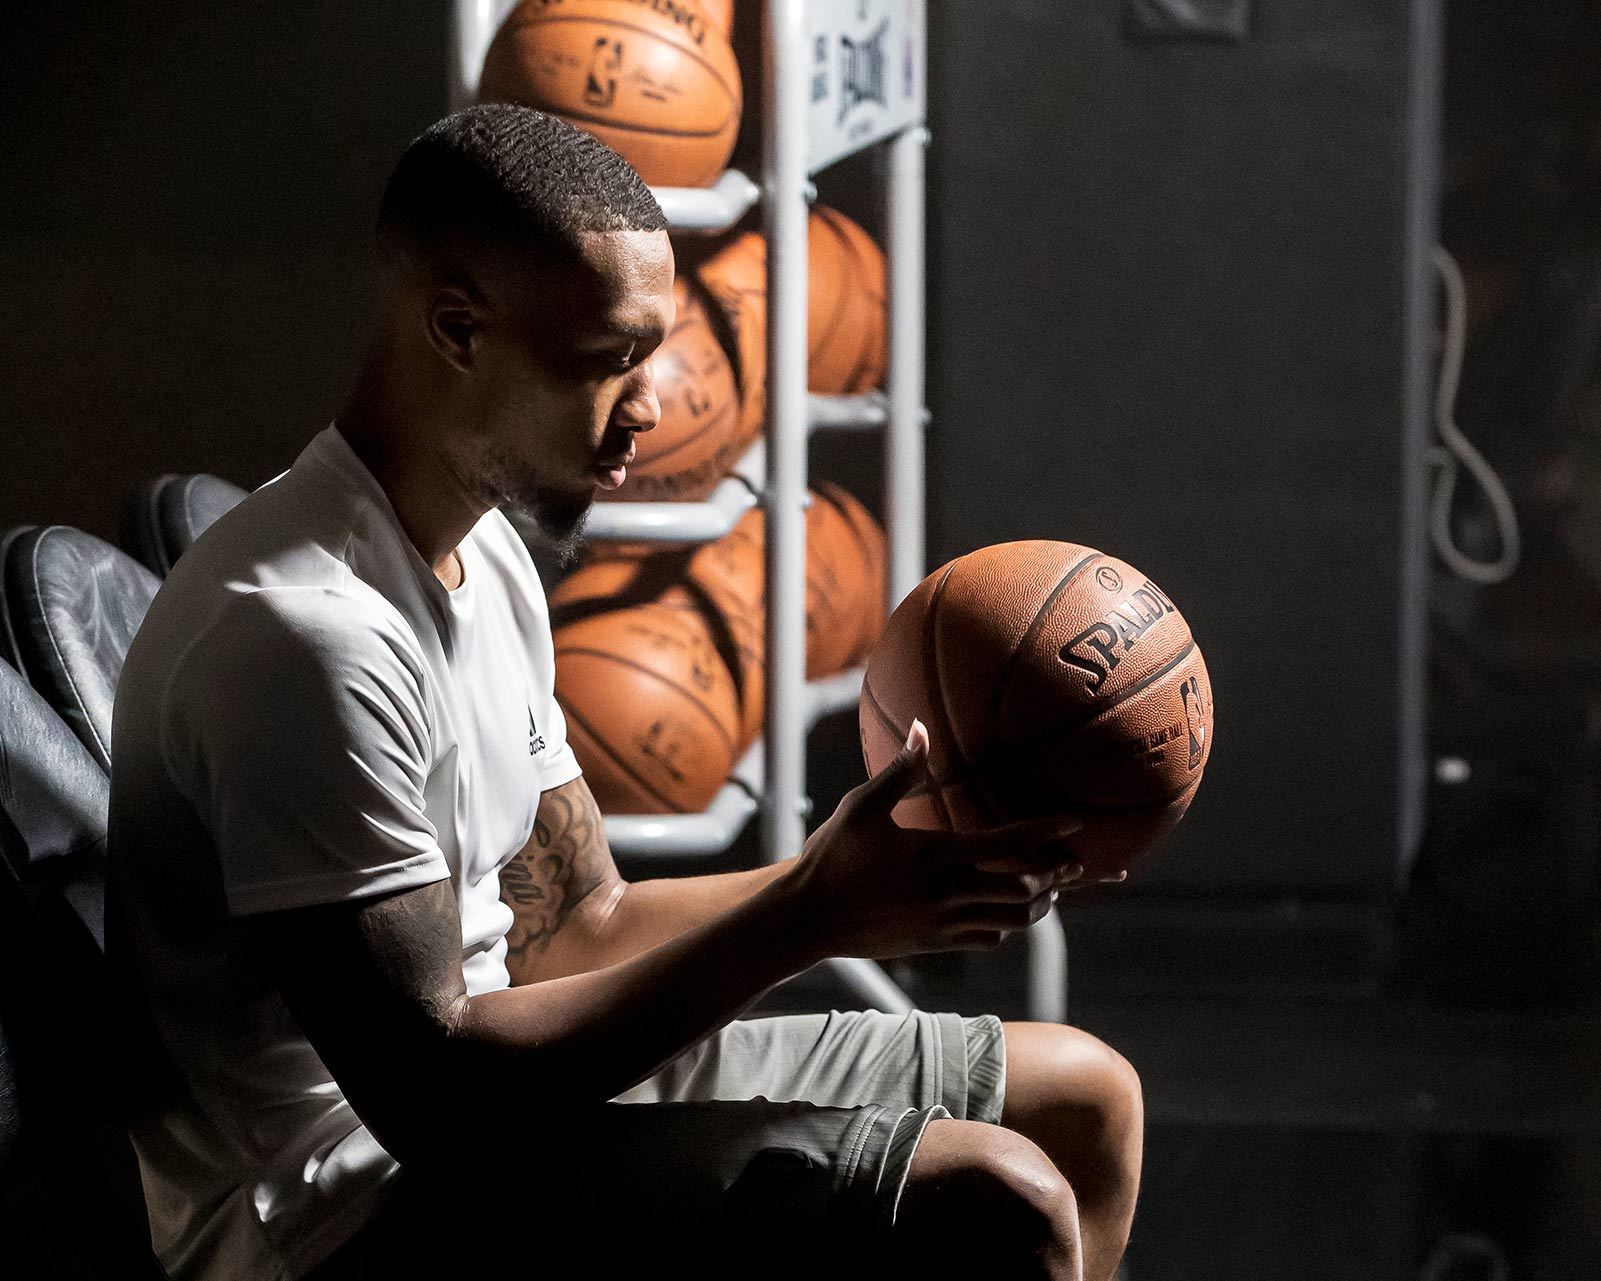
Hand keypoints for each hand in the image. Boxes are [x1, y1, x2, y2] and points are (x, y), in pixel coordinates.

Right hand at [789, 720, 1086, 958]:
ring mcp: (944, 924)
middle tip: (1074, 861)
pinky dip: (1009, 925)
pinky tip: (1010, 913)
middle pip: (1022, 889)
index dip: (1045, 833)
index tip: (1075, 824)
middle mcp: (947, 893)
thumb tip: (921, 728)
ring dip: (1039, 904)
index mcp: (936, 856)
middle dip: (1055, 875)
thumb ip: (900, 771)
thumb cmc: (832, 856)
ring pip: (1012, 921)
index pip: (1005, 844)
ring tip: (1052, 888)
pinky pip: (989, 939)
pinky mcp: (936, 944)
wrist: (807, 919)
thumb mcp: (861, 807)